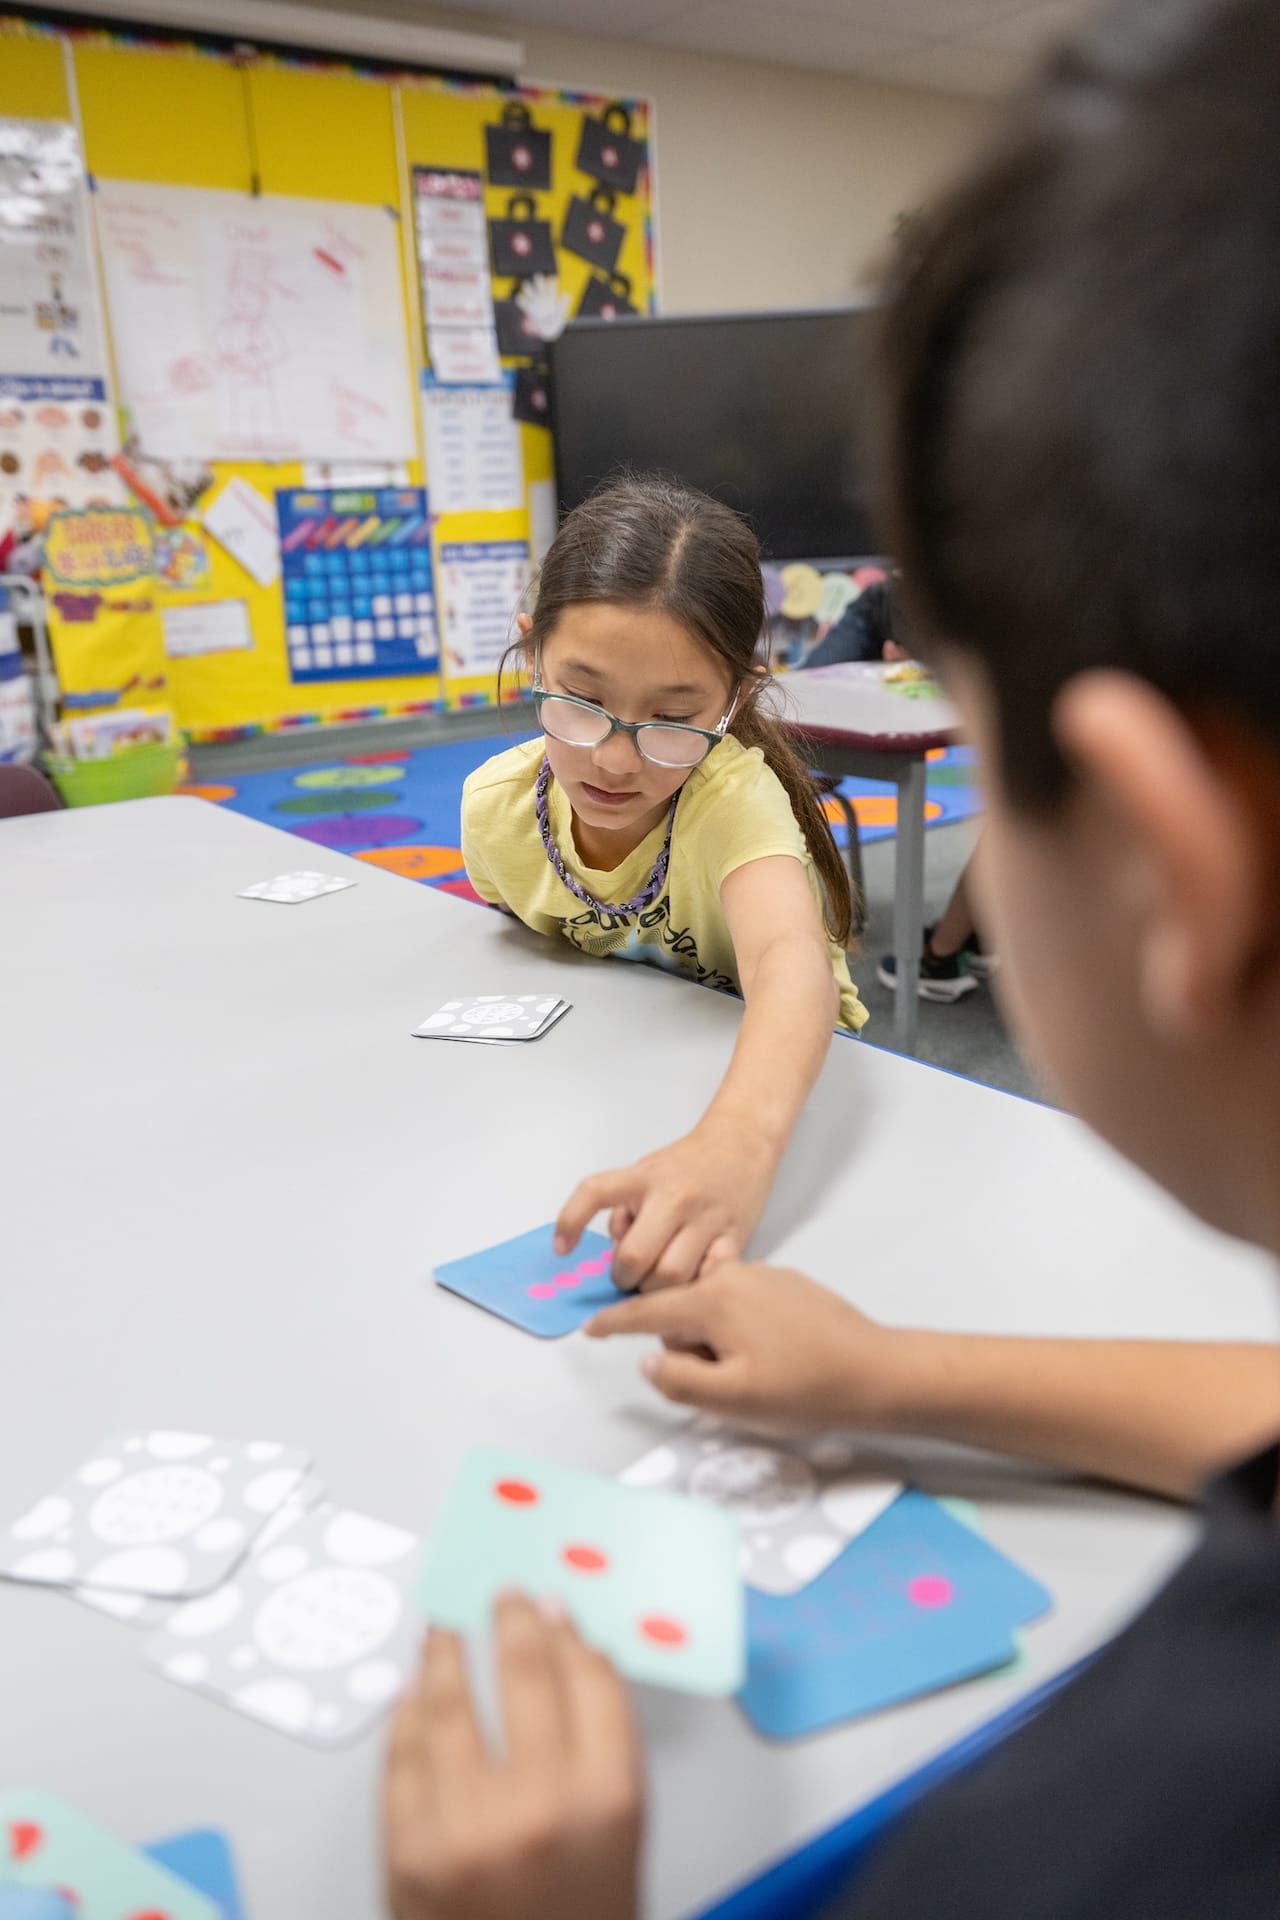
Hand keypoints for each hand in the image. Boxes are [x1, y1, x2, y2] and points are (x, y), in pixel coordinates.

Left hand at [384, 1593, 642, 1919]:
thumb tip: (572, 1647)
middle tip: (501, 1597)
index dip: (568, 1630)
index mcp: (609, 1800)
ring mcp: (464, 1830)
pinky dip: (407, 1716)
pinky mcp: (407, 1854)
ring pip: (449, 1703)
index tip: (553, 1603)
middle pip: (523, 1672)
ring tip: (445, 1631)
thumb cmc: (582, 1914)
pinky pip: (401, 1757)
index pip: (591, 1677)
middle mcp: (539, 1807)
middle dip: (510, 1622)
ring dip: (446, 1653)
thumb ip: (604, 1742)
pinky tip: (413, 1695)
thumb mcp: (623, 1832)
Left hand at [556, 1117, 778, 1291]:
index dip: (570, 1222)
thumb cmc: (689, 1162)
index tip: (562, 1248)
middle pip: (634, 1256)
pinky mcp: (733, 1238)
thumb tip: (617, 1256)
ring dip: (657, 1291)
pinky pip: (707, 1279)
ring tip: (658, 1283)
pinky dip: (694, 1291)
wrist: (742, 1144)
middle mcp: (673, 1197)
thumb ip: (625, 1211)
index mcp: (644, 1177)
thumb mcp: (646, 1171)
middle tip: (628, 1278)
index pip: (594, 1193)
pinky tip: (690, 1285)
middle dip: (623, 1278)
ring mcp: (705, 1219)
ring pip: (672, 1277)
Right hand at [585, 1260, 906, 1432]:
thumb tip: (649, 1361)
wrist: (877, 1372)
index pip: (648, 1311)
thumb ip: (677, 1380)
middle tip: (721, 1385)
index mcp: (713, 1301)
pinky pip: (743, 1301)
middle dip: (683, 1345)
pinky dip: (739, 1326)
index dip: (615, 1322)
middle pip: (681, 1307)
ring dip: (713, 1336)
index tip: (590, 1327)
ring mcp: (765, 1276)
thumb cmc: (804, 1389)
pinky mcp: (789, 1285)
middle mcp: (735, 1276)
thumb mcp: (730, 1399)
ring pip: (713, 1303)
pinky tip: (769, 1356)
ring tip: (748, 1374)